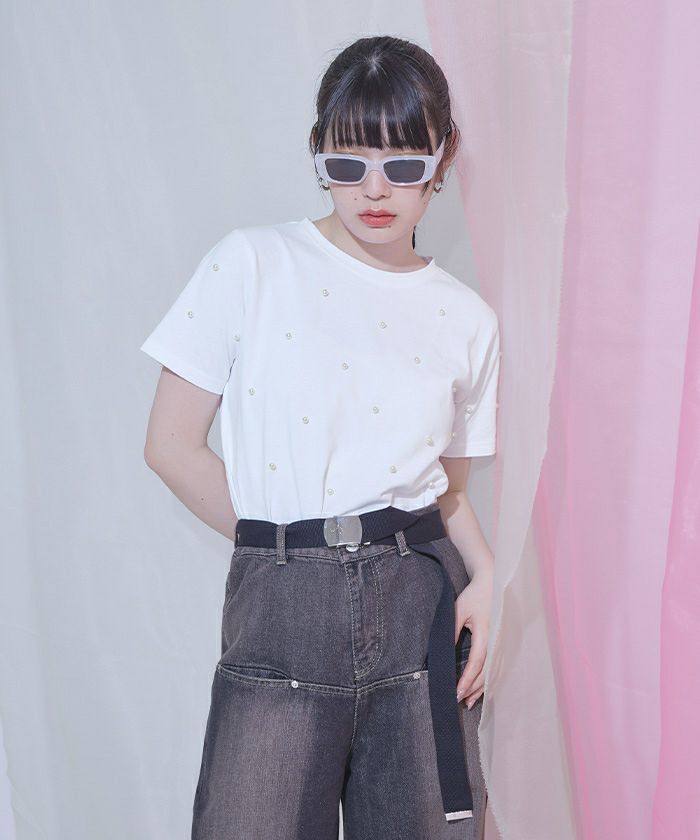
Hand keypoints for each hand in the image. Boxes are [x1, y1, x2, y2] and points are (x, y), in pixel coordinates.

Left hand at [454, 567, 492, 708]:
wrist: (494, 583)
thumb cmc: (475, 595)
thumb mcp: (458, 610)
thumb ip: (451, 630)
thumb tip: (442, 651)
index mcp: (487, 633)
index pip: (477, 663)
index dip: (467, 679)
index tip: (457, 692)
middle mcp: (498, 641)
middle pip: (487, 672)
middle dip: (473, 688)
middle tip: (459, 700)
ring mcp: (504, 644)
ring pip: (494, 672)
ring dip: (482, 688)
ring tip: (469, 701)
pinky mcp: (505, 644)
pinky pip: (498, 666)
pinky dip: (490, 679)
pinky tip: (482, 689)